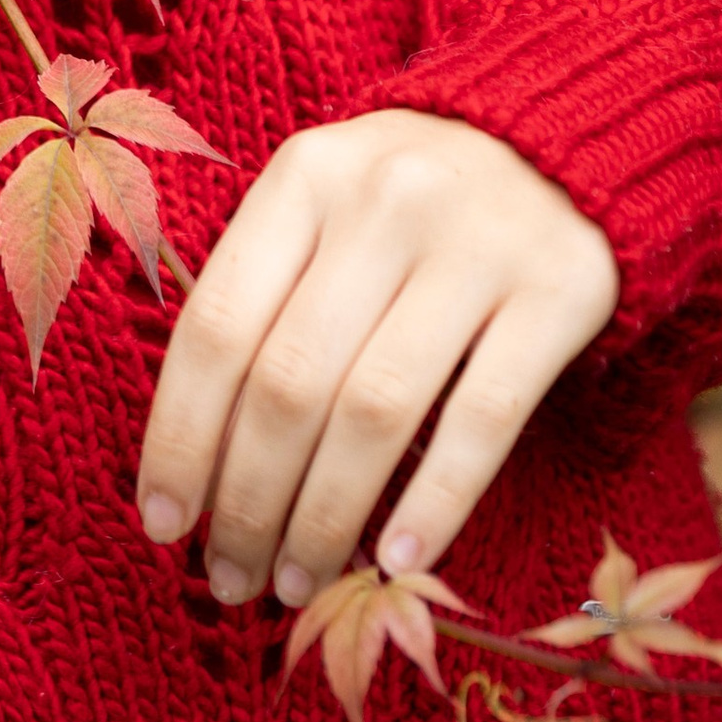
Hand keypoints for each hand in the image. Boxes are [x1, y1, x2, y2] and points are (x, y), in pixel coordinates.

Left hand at [134, 110, 618, 609]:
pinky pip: (483, 419)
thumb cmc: (406, 199)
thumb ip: (266, 297)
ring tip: (296, 584)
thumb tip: (192, 453)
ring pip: (375, 411)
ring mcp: (475, 246)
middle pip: (290, 381)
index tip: (161, 522)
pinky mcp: (559, 292)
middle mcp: (382, 202)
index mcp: (303, 177)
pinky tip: (397, 562)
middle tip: (229, 579)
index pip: (217, 325)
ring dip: (325, 518)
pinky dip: (434, 500)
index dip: (180, 434)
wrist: (561, 137)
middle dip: (247, 499)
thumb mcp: (323, 205)